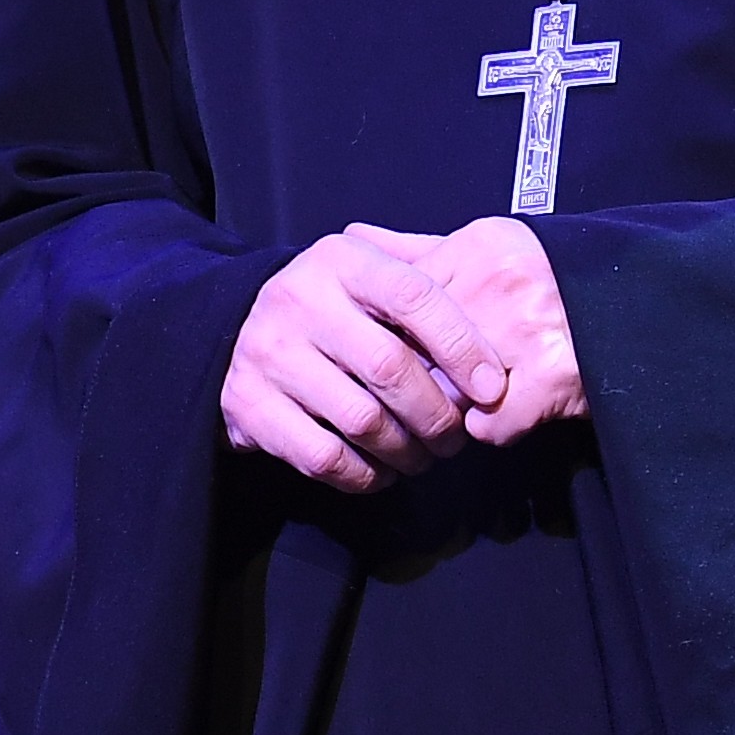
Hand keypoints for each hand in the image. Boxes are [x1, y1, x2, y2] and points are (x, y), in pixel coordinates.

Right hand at [222, 229, 509, 492]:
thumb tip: (494, 299)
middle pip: (390, 368)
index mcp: (341, 260)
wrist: (239, 328)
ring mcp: (269, 353)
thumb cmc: (333, 304)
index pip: (414, 296)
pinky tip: (382, 470)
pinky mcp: (248, 404)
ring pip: (361, 420)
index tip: (490, 387)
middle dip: (438, 414)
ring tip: (424, 456)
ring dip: (407, 450)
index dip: (462, 345)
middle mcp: (299, 300)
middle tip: (456, 436)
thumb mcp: (370, 268)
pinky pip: (324, 457)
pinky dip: (365, 475)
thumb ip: (426, 272)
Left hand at [352, 217, 587, 445]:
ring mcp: (526, 330)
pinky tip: (510, 413)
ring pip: (447, 391)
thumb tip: (355, 232)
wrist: (646, 310)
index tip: (396, 355)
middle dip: (418, 379)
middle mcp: (499, 283)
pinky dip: (494, 429)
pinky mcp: (551, 378)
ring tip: (474, 400)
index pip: (401, 301)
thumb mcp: (493, 249)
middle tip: (428, 390)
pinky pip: (488, 425)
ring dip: (454, 406)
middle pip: (418, 350)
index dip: (394, 338)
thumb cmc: (560, 282)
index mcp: (481, 246)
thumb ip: (424, 249)